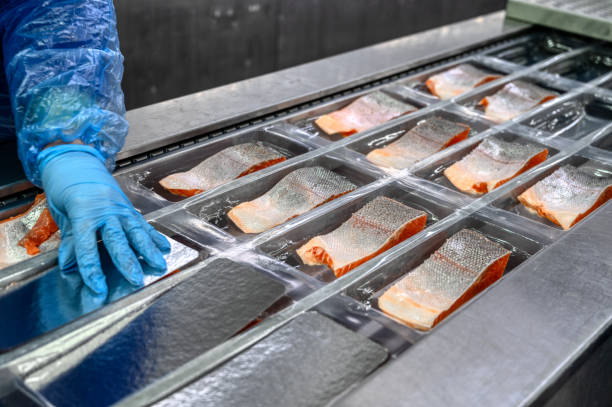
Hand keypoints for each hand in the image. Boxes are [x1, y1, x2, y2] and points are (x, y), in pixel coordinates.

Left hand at [38, 145, 170, 293]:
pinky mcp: (129, 208)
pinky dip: (154, 237)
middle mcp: (105, 211)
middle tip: (135, 279)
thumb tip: (69, 264)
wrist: (75, 163)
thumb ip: (71, 240)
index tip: (98, 287)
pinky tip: (165, 247)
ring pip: (136, 232)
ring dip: (148, 250)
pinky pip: (142, 224)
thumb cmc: (65, 188)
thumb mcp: (62, 214)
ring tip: (159, 265)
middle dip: (127, 261)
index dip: (92, 269)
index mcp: (83, 213)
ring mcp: (120, 209)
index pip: (87, 247)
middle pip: (117, 240)